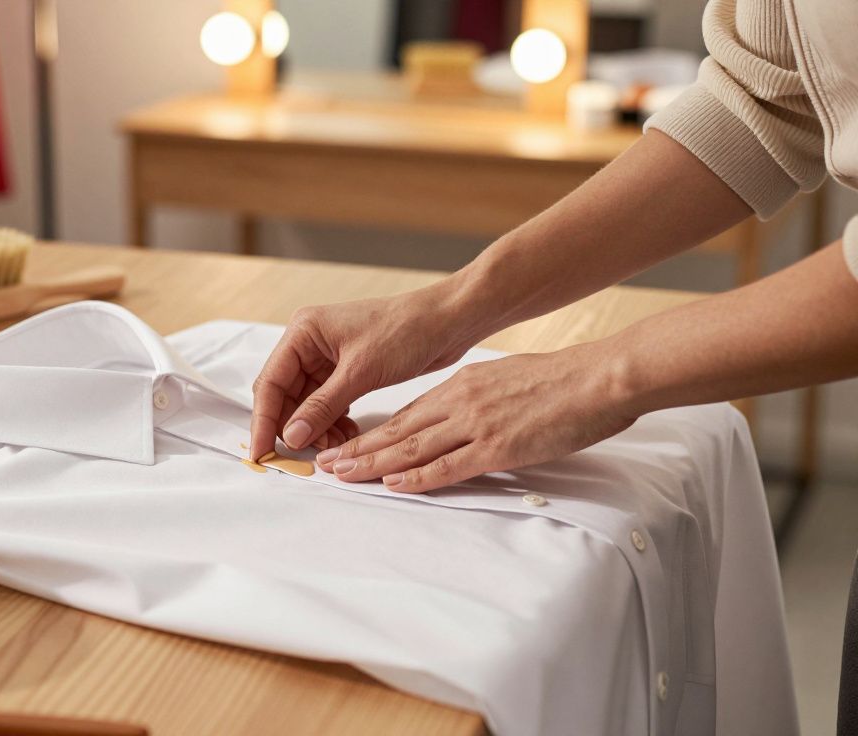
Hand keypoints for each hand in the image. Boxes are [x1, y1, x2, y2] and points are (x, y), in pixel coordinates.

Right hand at [249, 285, 481, 459]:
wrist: (447, 321)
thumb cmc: (405, 331)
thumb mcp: (360, 372)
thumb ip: (321, 406)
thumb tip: (292, 436)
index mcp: (303, 332)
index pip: (270, 382)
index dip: (264, 420)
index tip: (262, 452)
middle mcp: (309, 343)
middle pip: (284, 395)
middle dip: (294, 426)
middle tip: (307, 455)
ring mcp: (327, 357)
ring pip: (306, 403)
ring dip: (316, 428)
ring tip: (336, 445)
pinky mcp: (346, 370)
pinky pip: (326, 402)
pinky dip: (332, 421)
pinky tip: (347, 434)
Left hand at [316, 344, 639, 491]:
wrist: (597, 377)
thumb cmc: (560, 381)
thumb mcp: (505, 381)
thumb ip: (477, 400)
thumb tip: (458, 419)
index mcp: (461, 385)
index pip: (407, 414)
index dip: (374, 434)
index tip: (347, 446)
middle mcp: (459, 402)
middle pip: (398, 431)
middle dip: (358, 450)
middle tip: (325, 465)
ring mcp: (475, 424)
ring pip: (411, 447)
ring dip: (372, 464)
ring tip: (341, 475)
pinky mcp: (496, 446)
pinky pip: (447, 465)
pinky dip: (416, 476)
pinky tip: (391, 483)